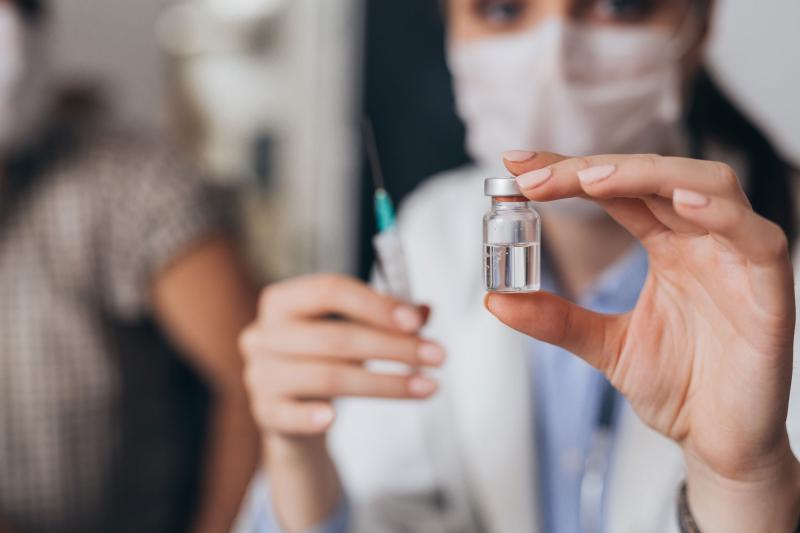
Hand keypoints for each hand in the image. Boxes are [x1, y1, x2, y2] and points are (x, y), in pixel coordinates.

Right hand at [241, 274, 442, 441]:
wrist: (292, 409)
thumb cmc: (326, 357)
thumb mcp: (354, 329)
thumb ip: (387, 317)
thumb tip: (424, 311)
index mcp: (283, 301)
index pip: (330, 291)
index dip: (376, 304)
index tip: (416, 322)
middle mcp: (264, 334)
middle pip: (335, 337)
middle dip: (393, 347)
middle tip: (438, 355)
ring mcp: (260, 375)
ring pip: (327, 377)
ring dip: (384, 383)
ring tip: (427, 386)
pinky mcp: (265, 413)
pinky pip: (290, 415)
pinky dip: (312, 416)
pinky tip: (333, 419)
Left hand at [486, 152, 799, 532]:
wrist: (718, 441)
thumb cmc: (678, 387)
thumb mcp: (604, 345)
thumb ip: (556, 319)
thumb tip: (496, 300)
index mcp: (668, 245)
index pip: (617, 190)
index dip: (569, 172)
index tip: (517, 167)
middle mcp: (702, 240)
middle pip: (652, 177)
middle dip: (593, 168)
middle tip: (535, 177)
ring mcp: (737, 259)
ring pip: (707, 185)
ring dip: (648, 174)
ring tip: (592, 179)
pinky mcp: (769, 291)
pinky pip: (757, 238)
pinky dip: (721, 214)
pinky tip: (679, 203)